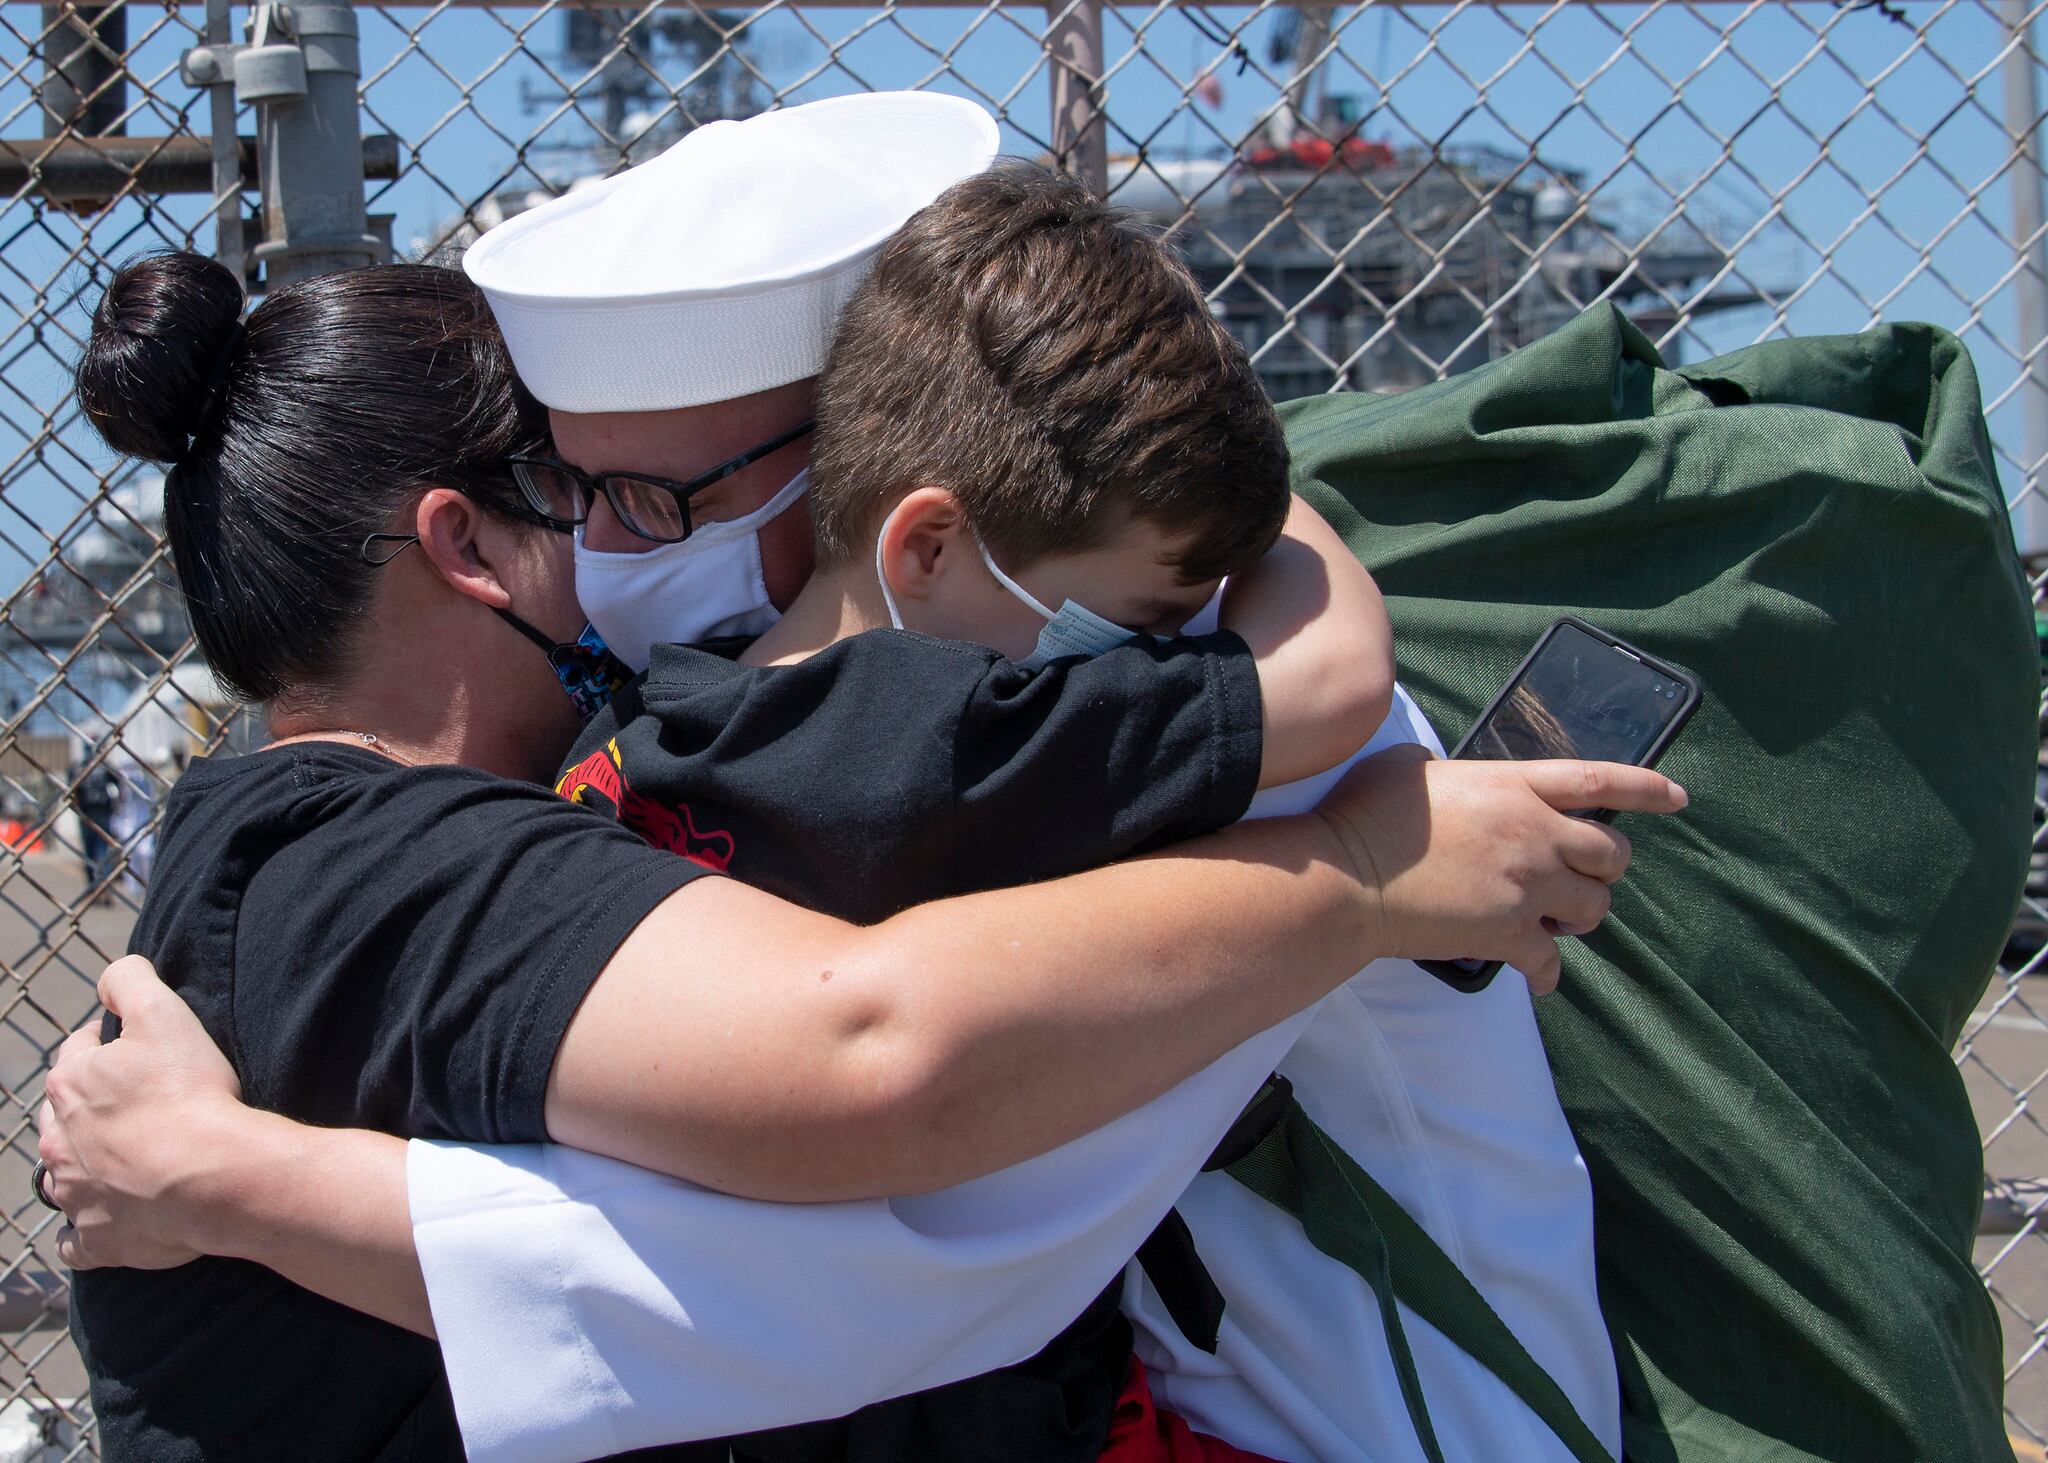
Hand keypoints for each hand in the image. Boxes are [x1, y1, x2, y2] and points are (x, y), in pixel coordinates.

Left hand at [38, 955, 242, 1269]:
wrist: (212, 1175)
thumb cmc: (189, 1093)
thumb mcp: (163, 1013)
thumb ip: (129, 980)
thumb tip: (112, 975)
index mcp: (71, 1085)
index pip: (78, 1052)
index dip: (107, 1045)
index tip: (137, 1051)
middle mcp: (59, 1141)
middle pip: (61, 1117)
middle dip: (86, 1108)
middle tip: (132, 1107)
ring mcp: (74, 1194)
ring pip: (60, 1177)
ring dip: (81, 1168)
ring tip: (122, 1162)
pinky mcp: (95, 1239)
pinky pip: (76, 1241)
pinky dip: (85, 1232)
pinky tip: (107, 1220)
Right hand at [1316, 746, 1686, 992]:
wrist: (1349, 881)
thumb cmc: (1369, 817)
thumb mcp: (1412, 767)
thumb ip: (1450, 770)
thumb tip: (1450, 779)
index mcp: (1514, 786)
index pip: (1600, 782)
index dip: (1646, 790)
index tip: (1678, 799)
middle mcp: (1535, 834)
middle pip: (1611, 855)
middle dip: (1607, 866)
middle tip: (1583, 876)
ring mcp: (1526, 887)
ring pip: (1593, 907)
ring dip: (1581, 913)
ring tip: (1558, 917)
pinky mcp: (1508, 934)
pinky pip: (1551, 960)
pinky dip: (1549, 972)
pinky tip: (1542, 978)